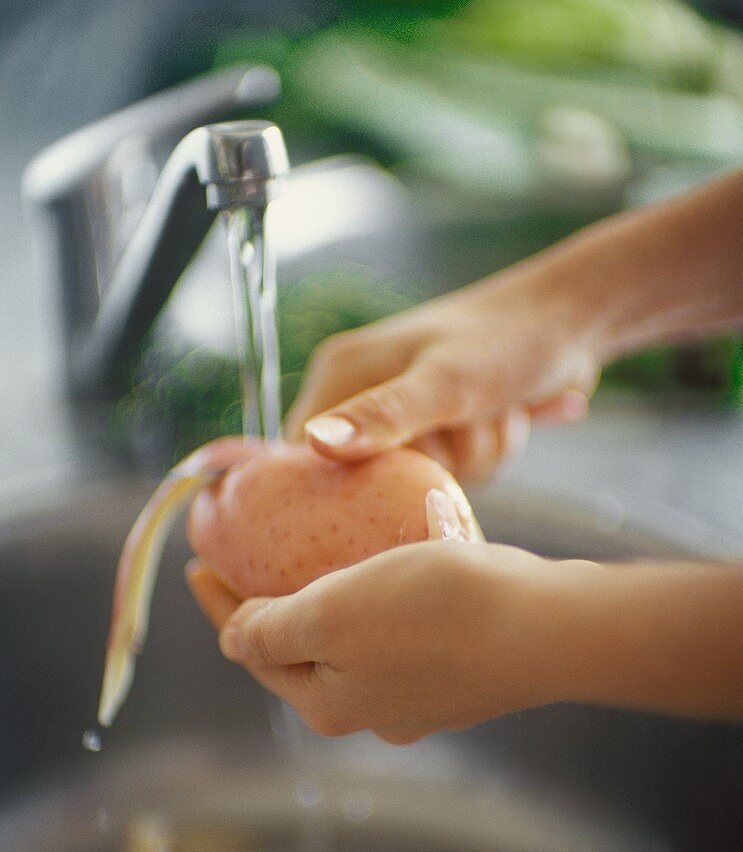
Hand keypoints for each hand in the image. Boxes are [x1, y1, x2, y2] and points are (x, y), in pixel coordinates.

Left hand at [187, 541, 580, 742]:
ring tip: (318, 556)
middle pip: (301, 653)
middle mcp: (371, 714)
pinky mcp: (461, 675)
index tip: (200, 561)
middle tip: (250, 557)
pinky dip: (380, 601)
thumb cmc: (433, 612)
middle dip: (272, 608)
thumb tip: (232, 640)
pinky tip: (391, 566)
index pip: (253, 650)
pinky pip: (400, 634)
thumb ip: (271, 631)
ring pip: (355, 644)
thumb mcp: (330, 615)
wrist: (547, 627)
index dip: (221, 605)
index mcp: (328, 704)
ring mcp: (420, 699)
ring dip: (330, 603)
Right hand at [285, 265, 594, 480]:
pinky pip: (457, 475)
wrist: (575, 319)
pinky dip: (490, 453)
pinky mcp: (446, 429)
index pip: (306, 459)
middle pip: (375, 480)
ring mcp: (409, 416)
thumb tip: (315, 445)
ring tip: (494, 409)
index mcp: (342, 377)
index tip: (399, 474)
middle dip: (439, 462)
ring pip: (426, 481)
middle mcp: (367, 396)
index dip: (346, 483)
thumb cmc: (508, 339)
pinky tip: (509, 413)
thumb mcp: (445, 382)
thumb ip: (382, 416)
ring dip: (476, 456)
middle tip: (467, 417)